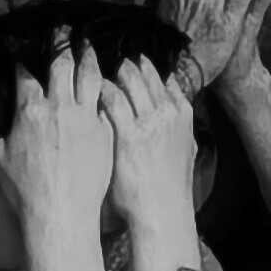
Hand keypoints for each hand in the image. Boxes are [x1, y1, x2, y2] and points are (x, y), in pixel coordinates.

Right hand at [0, 40, 114, 243]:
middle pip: (62, 64)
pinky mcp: (106, 129)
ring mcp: (86, 116)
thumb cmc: (26, 189)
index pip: (26, 76)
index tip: (26, 60)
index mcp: (29, 109)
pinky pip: (108, 101)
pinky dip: (110, 86)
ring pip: (90, 75)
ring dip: (89, 57)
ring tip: (89, 46)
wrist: (61, 211)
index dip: (25, 65)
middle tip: (64, 31)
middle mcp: (59, 106)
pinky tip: (112, 80)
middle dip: (61, 43)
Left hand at [99, 52, 199, 233]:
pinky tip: (84, 92)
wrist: (162, 213)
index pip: (162, 78)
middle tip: (102, 57)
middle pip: (143, 72)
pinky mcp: (127, 132)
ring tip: (89, 66)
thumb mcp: (185, 151)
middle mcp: (167, 111)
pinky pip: (110, 99)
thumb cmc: (169, 187)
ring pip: (127, 78)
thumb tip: (177, 111)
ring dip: (107, 70)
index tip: (130, 62)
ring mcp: (148, 120)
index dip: (144, 68)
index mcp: (182, 114)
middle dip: (123, 62)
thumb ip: (179, 127)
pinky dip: (98, 91)